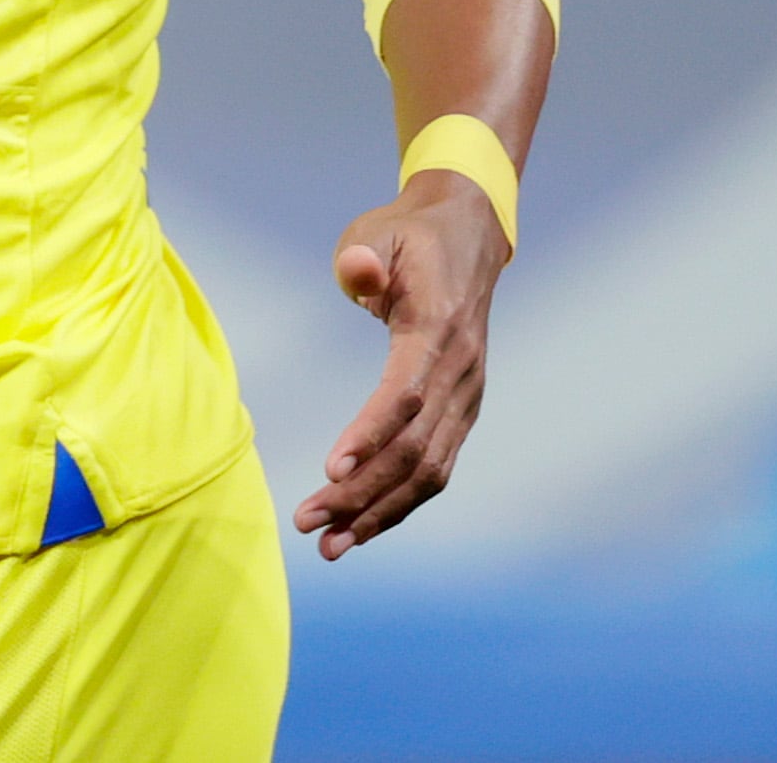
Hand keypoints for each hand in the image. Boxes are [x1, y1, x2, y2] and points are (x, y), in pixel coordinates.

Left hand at [295, 172, 508, 555]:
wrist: (469, 236)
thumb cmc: (409, 236)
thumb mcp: (380, 231)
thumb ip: (364, 257)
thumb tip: (357, 274)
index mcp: (438, 329)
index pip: (406, 394)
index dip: (370, 434)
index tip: (328, 470)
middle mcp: (461, 372)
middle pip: (414, 448)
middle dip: (362, 492)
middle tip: (307, 521)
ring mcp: (467, 397)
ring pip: (429, 471)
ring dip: (380, 512)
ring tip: (329, 545)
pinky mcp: (462, 411)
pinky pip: (435, 468)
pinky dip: (400, 502)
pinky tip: (361, 526)